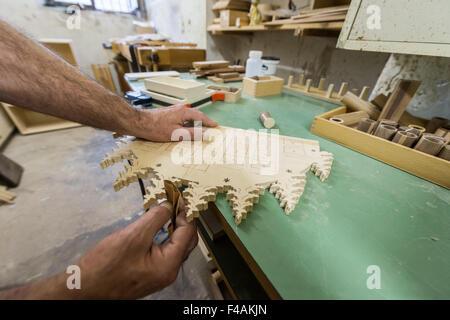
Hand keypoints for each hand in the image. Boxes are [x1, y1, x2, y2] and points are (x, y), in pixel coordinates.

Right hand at [76, 197, 196, 298]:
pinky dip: (166, 238)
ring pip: (176, 247)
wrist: (85, 288)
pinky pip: (165, 253)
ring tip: (168, 211)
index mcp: (169, 265)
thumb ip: (156, 218)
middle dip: (183, 220)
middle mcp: (168, 272)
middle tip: (176, 203)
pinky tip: (158, 227)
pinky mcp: (150, 274)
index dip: (184, 213)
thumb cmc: (106, 265)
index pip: (187, 233)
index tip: (179, 198)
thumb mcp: (133, 235)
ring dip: (175, 228)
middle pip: (186, 241)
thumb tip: (169, 206)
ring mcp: (160, 275)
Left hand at [135, 104, 217, 141]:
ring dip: (195, 122)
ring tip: (199, 129)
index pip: (200, 116)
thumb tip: (206, 134)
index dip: (208, 122)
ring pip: (188, 116)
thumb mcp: (177, 134)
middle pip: (195, 115)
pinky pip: (182, 118)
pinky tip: (185, 128)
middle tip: (210, 127)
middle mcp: (179, 109)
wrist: (139, 122)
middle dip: (203, 121)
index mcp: (184, 112)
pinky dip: (187, 123)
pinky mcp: (168, 114)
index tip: (215, 125)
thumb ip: (193, 134)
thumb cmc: (156, 128)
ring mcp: (173, 110)